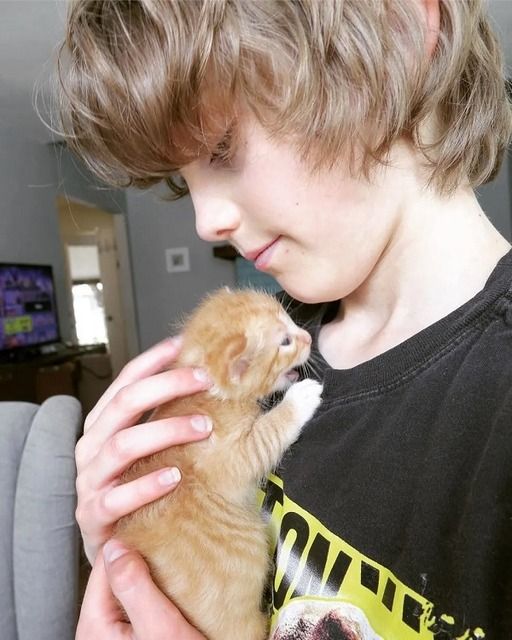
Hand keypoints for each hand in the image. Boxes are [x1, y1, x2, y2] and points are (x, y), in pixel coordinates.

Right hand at [75, 337, 212, 562]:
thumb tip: (209, 382)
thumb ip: (166, 418)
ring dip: (165, 430)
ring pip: (122, 444)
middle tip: (206, 380)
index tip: (185, 344)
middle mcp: (91, 446)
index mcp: (103, 425)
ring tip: (204, 427)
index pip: (124, 380)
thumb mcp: (148, 449)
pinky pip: (117, 497)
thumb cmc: (139, 490)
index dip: (153, 360)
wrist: (116, 548)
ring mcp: (90, 481)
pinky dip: (147, 484)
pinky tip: (177, 475)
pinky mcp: (94, 516)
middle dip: (167, 385)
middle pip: (124, 403)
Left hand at [76, 539, 205, 638]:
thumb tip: (115, 545)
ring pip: (127, 588)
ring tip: (173, 561)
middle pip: (114, 577)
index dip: (130, 543)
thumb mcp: (160, 627)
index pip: (104, 566)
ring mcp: (112, 635)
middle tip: (169, 543)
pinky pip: (137, 603)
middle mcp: (96, 631)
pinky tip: (173, 585)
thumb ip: (134, 586)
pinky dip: (154, 591)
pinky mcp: (130, 636)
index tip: (156, 528)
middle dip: (141, 559)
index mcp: (93, 627)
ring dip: (149, 575)